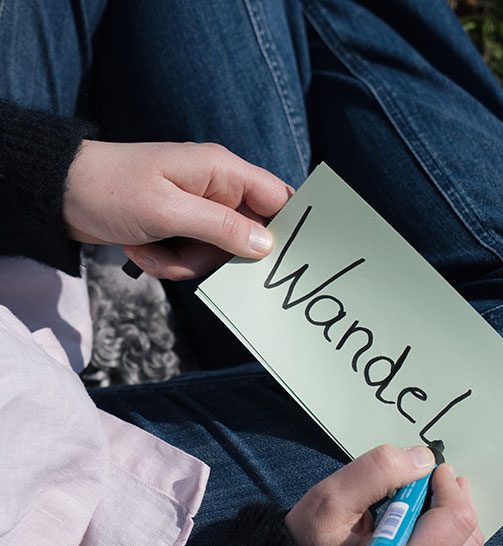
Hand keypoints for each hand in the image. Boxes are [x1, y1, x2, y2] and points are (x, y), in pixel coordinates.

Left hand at [63, 140, 293, 279]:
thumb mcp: (168, 212)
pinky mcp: (183, 228)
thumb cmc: (112, 190)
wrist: (59, 195)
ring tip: (148, 252)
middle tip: (187, 254)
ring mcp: (200, 210)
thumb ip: (221, 228)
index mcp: (222, 171)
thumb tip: (267, 245)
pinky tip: (141, 253)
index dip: (289, 226)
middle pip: (250, 234)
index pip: (278, 197)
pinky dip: (171, 263)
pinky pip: (196, 257)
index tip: (288, 258)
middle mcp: (218, 189)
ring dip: (186, 263)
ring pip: (220, 252)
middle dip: (220, 255)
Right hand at [284, 445, 486, 545]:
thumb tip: (425, 460)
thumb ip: (378, 470)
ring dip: (459, 524)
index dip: (449, 487)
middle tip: (434, 481)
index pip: (454, 523)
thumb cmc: (308, 544)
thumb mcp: (331, 498)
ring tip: (432, 505)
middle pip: (470, 540)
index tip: (431, 470)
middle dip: (456, 502)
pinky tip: (429, 533)